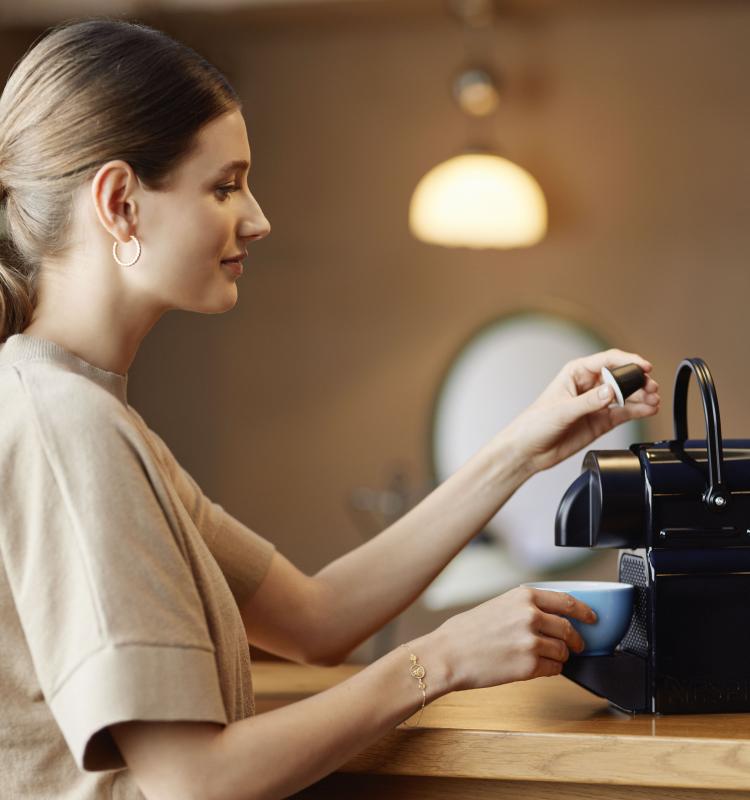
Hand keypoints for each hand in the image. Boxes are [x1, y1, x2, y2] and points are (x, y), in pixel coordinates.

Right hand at [428, 586, 595, 691]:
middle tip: (575, 647)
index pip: (567, 601)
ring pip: (563, 652)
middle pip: (570, 629)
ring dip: (559, 657)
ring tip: (542, 658)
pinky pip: (554, 670)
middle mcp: (530, 616)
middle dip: (576, 641)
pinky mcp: (529, 666)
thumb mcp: (498, 605)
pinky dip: (550, 670)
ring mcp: (531, 641)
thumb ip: (525, 607)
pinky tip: (535, 668)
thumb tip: (551, 617)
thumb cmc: (467, 632)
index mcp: (523, 596)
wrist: (448, 654)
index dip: (585, 611)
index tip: (592, 618)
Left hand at [503, 349, 659, 474]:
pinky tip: (648, 409)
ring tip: (653, 400)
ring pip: (625, 395)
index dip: (628, 362)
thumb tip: (610, 391)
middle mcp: (588, 386)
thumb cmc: (534, 424)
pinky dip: (638, 410)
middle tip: (651, 388)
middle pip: (620, 378)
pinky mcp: (600, 421)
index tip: (643, 367)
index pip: (607, 361)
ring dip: (641, 396)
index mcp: (575, 373)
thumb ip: (588, 402)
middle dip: (638, 381)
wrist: (528, 450)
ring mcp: (596, 404)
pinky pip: (624, 413)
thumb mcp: (561, 410)